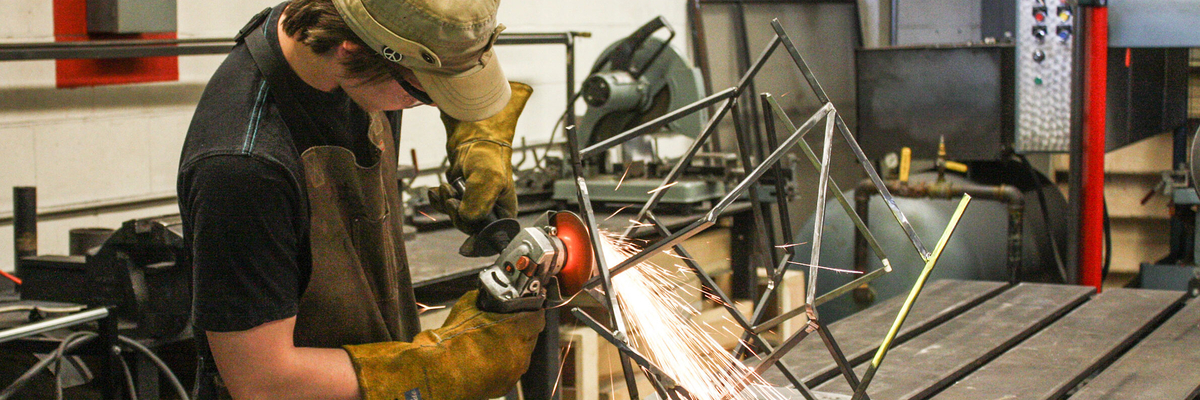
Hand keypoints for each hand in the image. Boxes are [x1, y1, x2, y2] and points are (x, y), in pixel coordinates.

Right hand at [344, 291, 544, 399]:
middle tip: (505, 324)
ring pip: (522, 353)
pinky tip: (488, 358)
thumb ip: (483, 298)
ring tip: (493, 341)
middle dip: (520, 329)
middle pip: (530, 335)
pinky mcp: (506, 384)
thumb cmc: (453, 340)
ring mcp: (515, 370)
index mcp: (517, 329)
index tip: (525, 309)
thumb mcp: (467, 306)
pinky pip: (511, 369)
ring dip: (513, 346)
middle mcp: (521, 351)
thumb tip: (485, 295)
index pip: (538, 316)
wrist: (439, 370)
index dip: (530, 310)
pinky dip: (504, 363)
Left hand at [428, 82, 532, 233]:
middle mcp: (491, 210)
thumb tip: (466, 218)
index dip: (477, 236)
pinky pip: (447, 207)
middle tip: (453, 198)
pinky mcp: (461, 195)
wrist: (473, 135)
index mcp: (504, 212)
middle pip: (469, 228)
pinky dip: (439, 199)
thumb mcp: (488, 180)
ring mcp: (475, 203)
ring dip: (446, 204)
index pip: (491, 237)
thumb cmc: (488, 154)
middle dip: (457, 213)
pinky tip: (437, 190)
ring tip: (447, 187)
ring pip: (456, 217)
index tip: (464, 225)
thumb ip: (479, 204)